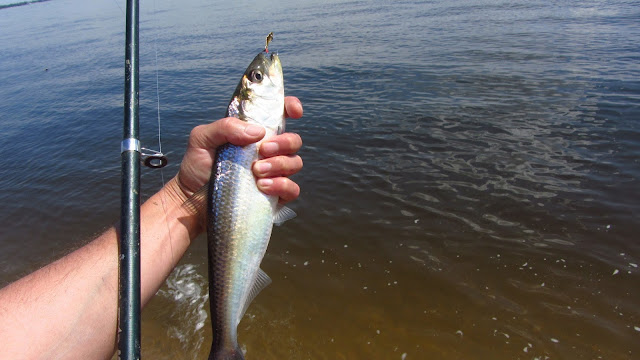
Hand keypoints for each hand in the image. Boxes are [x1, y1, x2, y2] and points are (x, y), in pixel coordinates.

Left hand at [170, 96, 302, 206]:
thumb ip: (225, 127)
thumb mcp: (202, 138)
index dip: (291, 108)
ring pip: (295, 163)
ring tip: (256, 171)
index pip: (280, 115)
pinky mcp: (275, 195)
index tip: (294, 111)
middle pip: (294, 140)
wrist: (193, 199)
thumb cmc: (198, 165)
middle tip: (262, 150)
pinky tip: (262, 186)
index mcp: (255, 133)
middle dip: (283, 143)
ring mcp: (274, 173)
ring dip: (279, 164)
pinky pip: (292, 189)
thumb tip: (258, 131)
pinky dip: (281, 185)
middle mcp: (269, 151)